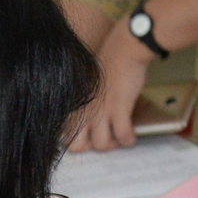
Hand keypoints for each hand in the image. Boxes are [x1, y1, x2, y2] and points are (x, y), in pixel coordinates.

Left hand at [67, 29, 153, 151]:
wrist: (124, 50)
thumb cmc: (108, 63)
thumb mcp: (88, 86)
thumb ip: (87, 103)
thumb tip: (96, 120)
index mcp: (74, 104)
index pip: (65, 135)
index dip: (79, 141)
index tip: (92, 136)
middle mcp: (83, 110)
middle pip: (79, 146)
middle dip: (93, 147)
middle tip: (107, 139)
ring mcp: (100, 111)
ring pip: (102, 145)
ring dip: (113, 144)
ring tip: (121, 136)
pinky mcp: (118, 109)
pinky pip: (123, 136)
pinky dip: (129, 140)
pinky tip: (132, 136)